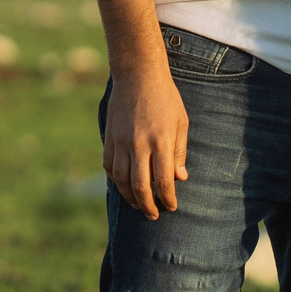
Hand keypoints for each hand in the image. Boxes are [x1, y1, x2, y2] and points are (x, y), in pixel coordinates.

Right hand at [105, 67, 190, 218]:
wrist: (138, 76)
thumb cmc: (166, 99)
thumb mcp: (181, 123)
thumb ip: (179, 152)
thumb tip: (180, 178)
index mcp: (161, 141)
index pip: (164, 180)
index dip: (167, 198)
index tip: (171, 207)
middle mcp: (139, 144)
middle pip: (140, 186)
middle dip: (148, 206)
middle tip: (153, 215)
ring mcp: (121, 142)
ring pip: (121, 180)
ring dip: (130, 197)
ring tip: (139, 204)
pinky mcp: (109, 138)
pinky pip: (110, 166)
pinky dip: (116, 180)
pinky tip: (125, 185)